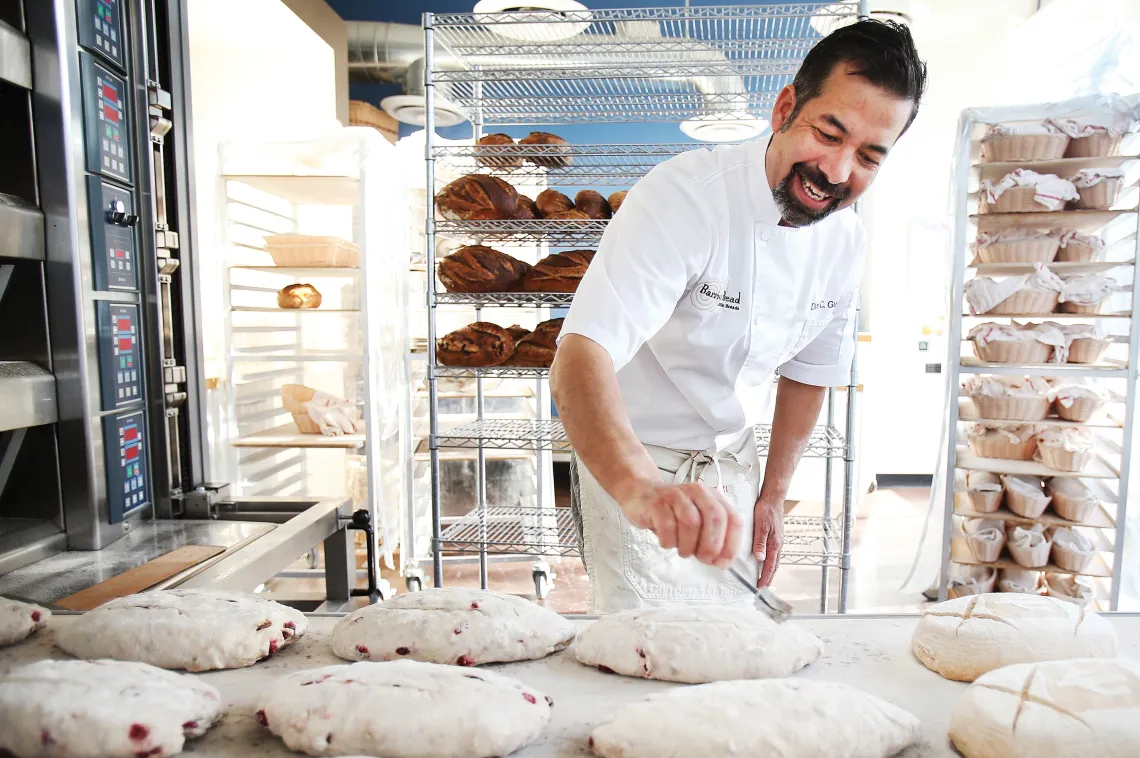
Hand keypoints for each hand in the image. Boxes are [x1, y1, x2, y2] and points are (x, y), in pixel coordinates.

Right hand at [620, 482, 743, 567]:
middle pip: (714, 518)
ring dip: (688, 545)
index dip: (731, 545)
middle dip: (711, 546)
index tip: (722, 562)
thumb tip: (721, 562)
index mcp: (713, 497)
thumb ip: (712, 540)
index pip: (734, 520)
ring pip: (691, 522)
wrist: (641, 493)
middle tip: (702, 558)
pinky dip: (669, 541)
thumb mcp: (697, 522)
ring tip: (683, 551)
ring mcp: (676, 496)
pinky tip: (667, 542)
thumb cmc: (672, 513)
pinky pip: (667, 526)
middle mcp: (698, 492)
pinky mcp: (656, 503)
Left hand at [752, 497, 783, 586]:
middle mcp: (778, 544)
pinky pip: (774, 553)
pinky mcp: (776, 536)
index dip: (765, 577)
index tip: (760, 586)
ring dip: (770, 570)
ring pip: (775, 559)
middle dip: (769, 577)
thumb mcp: (761, 526)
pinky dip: (771, 560)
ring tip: (765, 577)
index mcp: (775, 544)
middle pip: (775, 565)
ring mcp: (778, 540)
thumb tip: (760, 558)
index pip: (770, 566)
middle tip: (763, 586)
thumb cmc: (767, 510)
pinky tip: (766, 560)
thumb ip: (760, 542)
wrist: (773, 498)